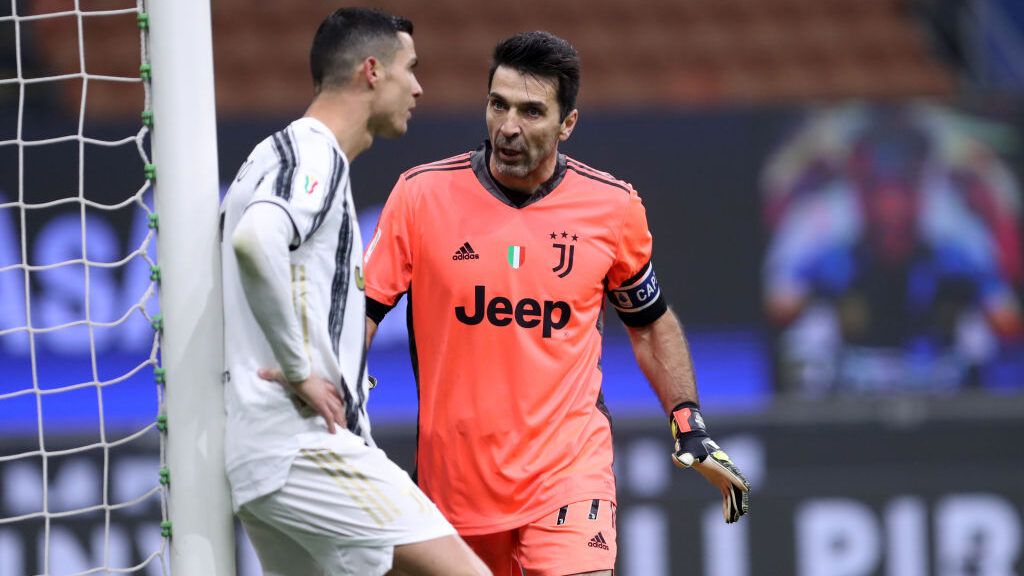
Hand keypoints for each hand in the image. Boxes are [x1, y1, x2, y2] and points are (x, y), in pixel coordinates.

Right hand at [258, 369, 346, 433]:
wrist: (295, 373)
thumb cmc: (290, 373)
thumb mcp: (282, 373)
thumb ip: (272, 374)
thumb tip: (260, 372)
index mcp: (318, 383)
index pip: (329, 389)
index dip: (334, 395)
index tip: (337, 401)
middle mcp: (323, 390)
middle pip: (336, 401)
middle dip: (340, 410)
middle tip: (343, 418)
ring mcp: (322, 397)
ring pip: (336, 409)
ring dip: (340, 418)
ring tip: (343, 427)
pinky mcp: (319, 404)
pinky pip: (327, 416)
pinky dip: (331, 425)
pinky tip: (333, 432)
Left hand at [670, 403, 749, 522]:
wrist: (692, 442)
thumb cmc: (691, 447)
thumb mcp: (687, 451)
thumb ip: (684, 456)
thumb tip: (675, 458)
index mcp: (720, 465)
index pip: (731, 473)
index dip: (739, 480)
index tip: (746, 489)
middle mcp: (725, 471)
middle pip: (735, 487)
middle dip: (738, 501)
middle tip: (739, 514)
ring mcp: (723, 476)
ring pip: (732, 493)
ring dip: (733, 506)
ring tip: (732, 520)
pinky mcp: (719, 480)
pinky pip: (726, 494)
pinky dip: (727, 504)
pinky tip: (726, 516)